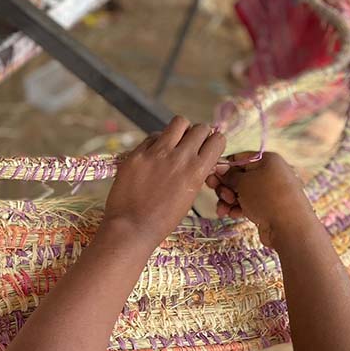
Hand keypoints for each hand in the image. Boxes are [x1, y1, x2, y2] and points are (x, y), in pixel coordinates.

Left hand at [104, 116, 225, 245]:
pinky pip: (152, 136)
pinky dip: (156, 142)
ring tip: (172, 144)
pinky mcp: (137, 154)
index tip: (205, 148)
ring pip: (178, 122)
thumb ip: (196, 173)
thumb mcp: (189, 197)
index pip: (217, 139)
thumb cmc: (162, 219)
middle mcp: (180, 157)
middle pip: (199, 128)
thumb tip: (201, 157)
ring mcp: (157, 153)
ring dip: (179, 131)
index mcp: (197, 170)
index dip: (212, 143)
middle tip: (188, 147)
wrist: (131, 228)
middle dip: (197, 135)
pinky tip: (152, 156)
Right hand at [207, 151, 316, 249]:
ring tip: (224, 210)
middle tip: (220, 195)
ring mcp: (269, 191)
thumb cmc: (267, 197)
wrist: (289, 225)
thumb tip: (220, 168)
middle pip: (238, 177)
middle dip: (225, 187)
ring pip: (240, 192)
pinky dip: (237, 208)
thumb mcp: (243, 182)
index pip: (238, 159)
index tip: (211, 177)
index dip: (223, 168)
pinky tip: (232, 214)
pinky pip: (247, 203)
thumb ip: (229, 175)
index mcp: (266, 160)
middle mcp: (269, 173)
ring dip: (228, 200)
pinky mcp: (267, 206)